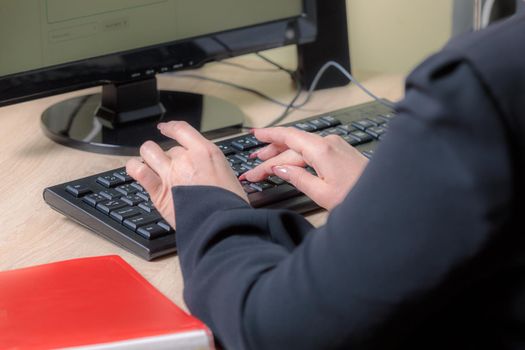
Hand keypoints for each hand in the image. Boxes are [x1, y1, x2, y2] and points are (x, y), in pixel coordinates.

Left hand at [126, 121, 247, 228]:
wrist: (222, 224)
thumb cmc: (230, 206)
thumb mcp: (229, 176)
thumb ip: (214, 168)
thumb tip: (211, 171)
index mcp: (206, 152)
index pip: (182, 130)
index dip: (171, 127)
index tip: (166, 128)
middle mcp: (186, 159)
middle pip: (170, 148)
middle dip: (170, 157)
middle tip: (173, 169)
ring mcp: (171, 173)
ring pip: (149, 151)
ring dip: (148, 155)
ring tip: (150, 163)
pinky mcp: (159, 191)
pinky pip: (138, 170)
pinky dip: (134, 168)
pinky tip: (136, 169)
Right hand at [241, 127, 367, 210]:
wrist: (385, 197)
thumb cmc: (357, 197)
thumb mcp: (321, 193)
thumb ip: (297, 178)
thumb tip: (279, 169)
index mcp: (322, 150)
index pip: (287, 140)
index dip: (268, 137)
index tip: (253, 137)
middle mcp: (328, 142)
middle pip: (292, 144)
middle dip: (270, 154)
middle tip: (253, 164)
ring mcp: (336, 146)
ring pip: (301, 146)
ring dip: (282, 153)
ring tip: (265, 160)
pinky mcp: (340, 152)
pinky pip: (312, 149)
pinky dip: (297, 154)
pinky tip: (289, 160)